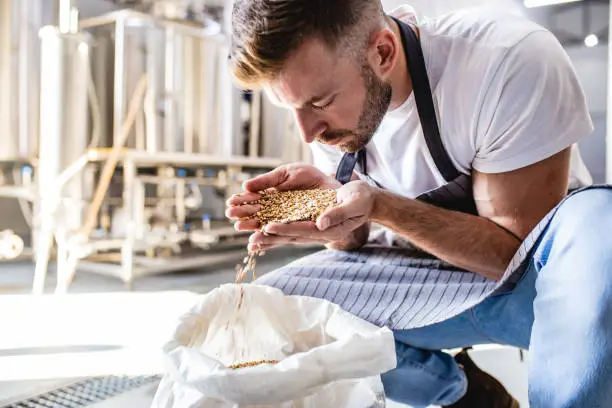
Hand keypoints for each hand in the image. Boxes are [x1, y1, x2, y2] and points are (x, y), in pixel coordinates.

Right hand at [225, 163, 340, 231]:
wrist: (333, 182)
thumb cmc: (309, 177)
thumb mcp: (286, 173)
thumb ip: (267, 181)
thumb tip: (245, 186)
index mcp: (273, 199)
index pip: (254, 202)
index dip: (243, 203)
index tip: (230, 203)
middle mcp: (279, 213)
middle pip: (259, 217)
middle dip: (246, 218)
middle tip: (232, 218)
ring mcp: (290, 221)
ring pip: (270, 228)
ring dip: (257, 232)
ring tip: (244, 232)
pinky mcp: (302, 228)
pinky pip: (287, 236)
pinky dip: (273, 240)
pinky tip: (262, 243)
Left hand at [248, 180, 375, 251]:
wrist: (365, 200)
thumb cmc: (361, 199)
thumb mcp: (353, 203)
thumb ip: (337, 213)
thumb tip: (320, 222)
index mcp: (330, 231)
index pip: (303, 230)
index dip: (285, 229)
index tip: (268, 227)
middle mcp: (320, 234)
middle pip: (292, 237)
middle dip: (271, 238)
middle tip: (251, 240)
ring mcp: (315, 231)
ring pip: (289, 236)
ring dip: (271, 238)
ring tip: (251, 241)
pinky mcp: (311, 225)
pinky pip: (291, 230)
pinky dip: (277, 231)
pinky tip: (263, 231)